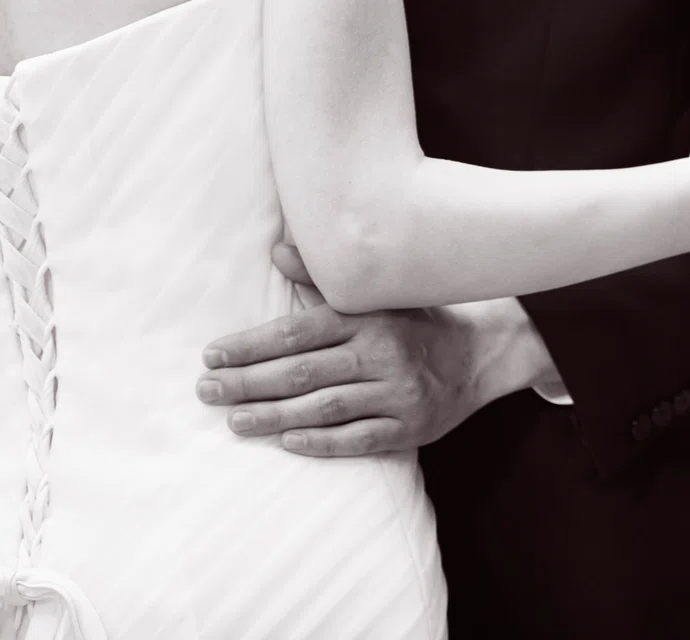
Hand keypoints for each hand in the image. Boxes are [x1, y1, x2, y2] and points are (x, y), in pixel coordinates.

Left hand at [195, 244, 561, 457]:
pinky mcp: (410, 426)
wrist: (483, 353)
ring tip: (234, 421)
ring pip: (326, 407)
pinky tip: (287, 441)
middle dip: (249, 382)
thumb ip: (323, 277)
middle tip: (206, 391)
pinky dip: (321, 442)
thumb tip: (276, 248)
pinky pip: (360, 438)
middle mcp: (382, 353)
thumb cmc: (416, 320)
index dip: (252, 344)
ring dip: (274, 415)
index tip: (213, 355)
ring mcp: (397, 392)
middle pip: (304, 371)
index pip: (299, 332)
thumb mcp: (377, 294)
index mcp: (368, 317)